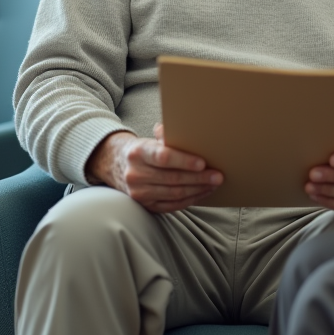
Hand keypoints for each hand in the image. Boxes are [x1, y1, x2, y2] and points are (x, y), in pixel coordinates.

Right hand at [85, 125, 222, 212]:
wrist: (116, 166)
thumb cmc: (142, 150)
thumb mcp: (149, 140)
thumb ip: (166, 136)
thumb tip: (188, 129)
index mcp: (138, 153)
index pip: (163, 157)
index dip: (185, 161)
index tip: (203, 163)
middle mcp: (135, 174)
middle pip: (173, 178)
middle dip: (199, 178)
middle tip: (218, 176)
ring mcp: (139, 193)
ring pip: (174, 194)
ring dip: (198, 190)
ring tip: (214, 184)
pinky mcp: (145, 205)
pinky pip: (171, 205)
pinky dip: (189, 200)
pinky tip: (202, 193)